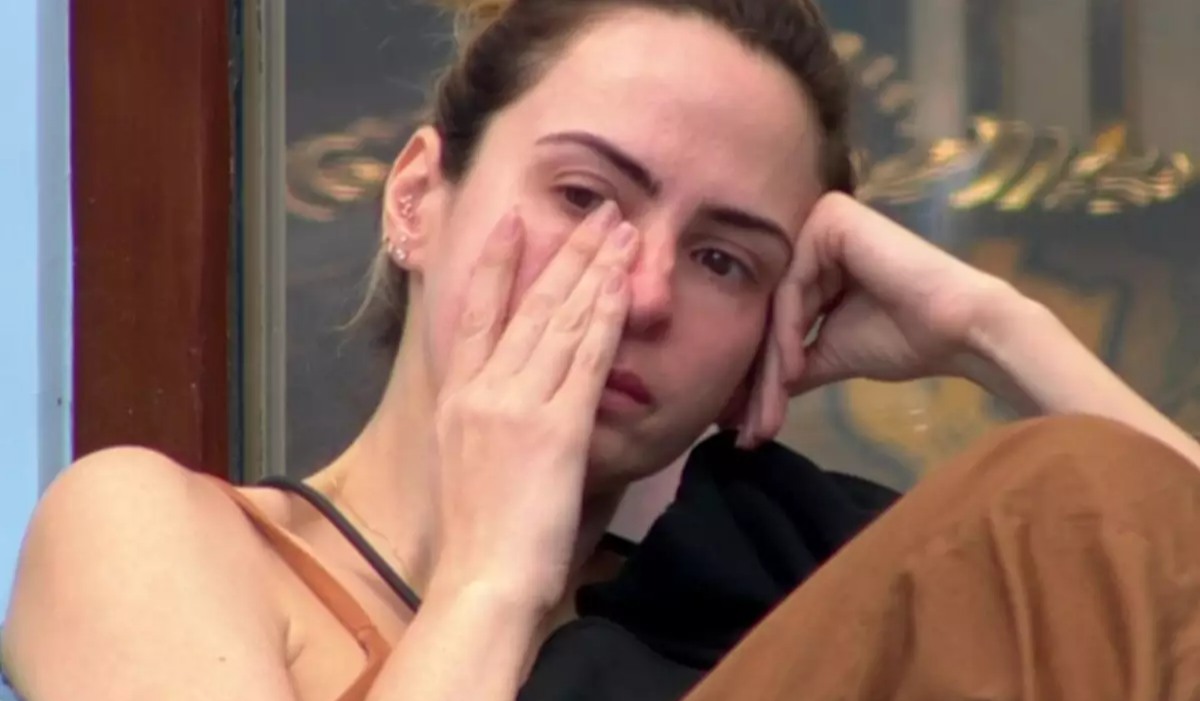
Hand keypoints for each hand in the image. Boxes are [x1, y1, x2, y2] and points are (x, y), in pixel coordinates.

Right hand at [430, 202, 638, 611]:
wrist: (482, 580)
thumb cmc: (479, 536)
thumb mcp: (465, 462)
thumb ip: (486, 417)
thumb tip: (509, 391)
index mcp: (455, 397)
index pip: (474, 313)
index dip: (495, 263)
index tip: (511, 222)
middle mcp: (482, 390)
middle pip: (528, 305)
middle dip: (565, 252)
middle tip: (595, 212)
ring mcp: (517, 405)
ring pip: (560, 321)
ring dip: (594, 270)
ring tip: (620, 229)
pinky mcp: (556, 428)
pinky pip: (586, 358)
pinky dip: (605, 316)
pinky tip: (622, 285)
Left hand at [737, 193, 1014, 446]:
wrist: (959, 329)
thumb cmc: (903, 337)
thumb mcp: (831, 352)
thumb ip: (790, 366)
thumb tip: (744, 405)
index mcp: (811, 257)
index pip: (773, 317)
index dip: (761, 374)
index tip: (746, 426)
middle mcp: (810, 232)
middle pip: (770, 311)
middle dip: (761, 377)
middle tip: (750, 429)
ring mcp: (818, 221)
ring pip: (776, 305)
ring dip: (772, 365)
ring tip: (769, 413)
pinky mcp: (829, 219)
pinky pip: (792, 286)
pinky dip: (788, 333)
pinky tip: (794, 370)